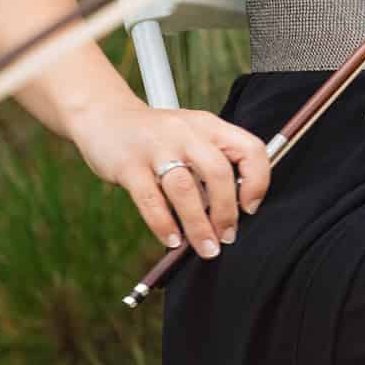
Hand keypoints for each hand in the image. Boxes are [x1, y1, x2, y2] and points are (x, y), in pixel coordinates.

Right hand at [70, 100, 270, 257]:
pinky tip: (173, 240)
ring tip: (205, 248)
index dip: (258, 180)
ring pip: (185, 189)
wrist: (106, 117)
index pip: (249, 148)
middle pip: (218, 171)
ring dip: (199, 225)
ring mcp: (157, 147)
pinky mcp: (130, 165)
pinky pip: (151, 200)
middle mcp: (186, 132)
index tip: (251, 207)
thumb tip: (233, 210)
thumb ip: (212, 163)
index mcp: (208, 125)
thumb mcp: (191, 136)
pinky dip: (164, 225)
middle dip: (227, 211)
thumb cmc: (157, 136)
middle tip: (227, 237)